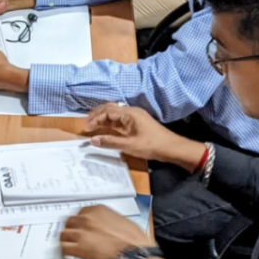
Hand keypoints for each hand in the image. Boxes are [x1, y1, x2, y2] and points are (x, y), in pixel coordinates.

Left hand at [61, 205, 165, 258]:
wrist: (135, 252)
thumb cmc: (133, 239)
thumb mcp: (120, 220)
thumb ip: (106, 219)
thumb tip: (102, 224)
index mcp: (97, 210)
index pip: (80, 212)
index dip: (79, 221)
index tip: (79, 225)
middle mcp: (87, 218)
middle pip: (69, 222)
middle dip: (71, 229)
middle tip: (71, 234)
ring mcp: (82, 232)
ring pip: (64, 234)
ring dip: (65, 239)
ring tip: (67, 244)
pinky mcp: (80, 248)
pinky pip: (65, 247)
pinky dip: (64, 251)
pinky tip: (66, 254)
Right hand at [85, 103, 202, 166]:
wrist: (172, 148)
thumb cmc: (152, 145)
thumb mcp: (130, 145)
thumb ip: (110, 142)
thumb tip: (93, 140)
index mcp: (130, 113)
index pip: (107, 111)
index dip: (95, 118)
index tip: (87, 128)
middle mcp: (131, 112)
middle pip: (110, 109)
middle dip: (97, 115)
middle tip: (86, 124)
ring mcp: (134, 118)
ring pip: (114, 115)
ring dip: (103, 119)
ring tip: (92, 127)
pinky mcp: (136, 124)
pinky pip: (119, 121)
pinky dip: (110, 124)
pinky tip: (105, 130)